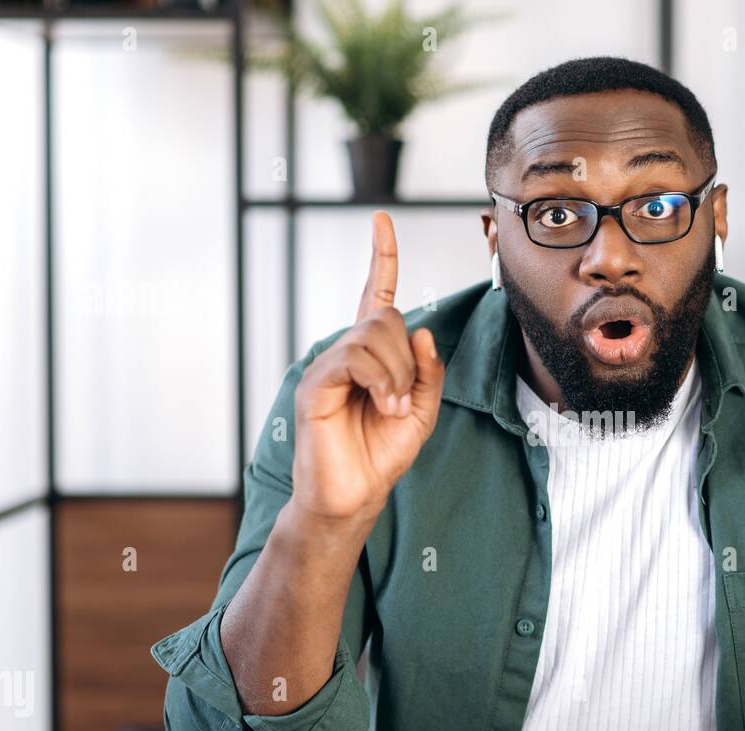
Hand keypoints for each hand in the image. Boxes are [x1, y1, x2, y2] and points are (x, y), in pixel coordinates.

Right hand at [291, 211, 444, 521]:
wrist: (354, 495)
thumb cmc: (381, 454)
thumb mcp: (422, 411)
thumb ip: (428, 373)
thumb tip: (423, 332)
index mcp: (372, 354)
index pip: (375, 294)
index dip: (381, 256)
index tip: (382, 220)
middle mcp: (346, 352)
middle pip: (384, 317)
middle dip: (408, 357)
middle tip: (405, 398)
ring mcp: (327, 366)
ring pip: (371, 334)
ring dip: (396, 373)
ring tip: (392, 407)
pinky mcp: (316, 384)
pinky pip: (353, 357)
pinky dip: (380, 379)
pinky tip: (383, 405)